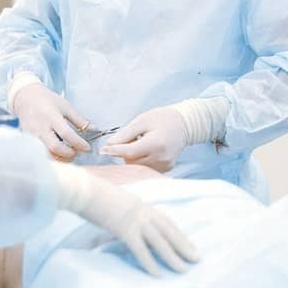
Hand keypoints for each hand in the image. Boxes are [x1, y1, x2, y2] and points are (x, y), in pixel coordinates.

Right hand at [14, 83, 90, 161]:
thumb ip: (79, 119)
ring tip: (70, 154)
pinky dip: (52, 155)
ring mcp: (32, 135)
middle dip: (68, 154)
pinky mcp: (28, 140)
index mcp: (51, 115)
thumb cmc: (47, 100)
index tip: (87, 147)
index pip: (66, 133)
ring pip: (46, 153)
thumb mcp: (65, 106)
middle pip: (54, 147)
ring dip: (60, 157)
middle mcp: (40, 127)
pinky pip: (41, 152)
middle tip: (77, 152)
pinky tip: (59, 153)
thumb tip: (94, 129)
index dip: (78, 143)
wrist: (25, 98)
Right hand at [52, 162, 197, 275]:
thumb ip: (126, 211)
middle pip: (167, 229)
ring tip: (183, 269)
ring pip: (159, 240)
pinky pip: (140, 249)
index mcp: (140, 203)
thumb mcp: (116, 201)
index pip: (165, 220)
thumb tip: (127, 222)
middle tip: (196, 258)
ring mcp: (135, 219)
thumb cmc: (94, 194)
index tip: (188, 243)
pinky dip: (150, 262)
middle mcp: (142, 210)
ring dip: (172, 256)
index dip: (178, 233)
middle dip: (183, 245)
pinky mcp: (124, 229)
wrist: (84, 189)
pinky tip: (158, 274)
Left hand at [100, 98, 230, 171]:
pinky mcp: (165, 169)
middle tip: (132, 137)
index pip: (130, 152)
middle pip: (132, 161)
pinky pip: (145, 168)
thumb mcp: (142, 120)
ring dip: (132, 156)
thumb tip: (109, 145)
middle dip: (125, 151)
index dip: (114, 151)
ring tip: (141, 142)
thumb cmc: (163, 118)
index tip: (102, 150)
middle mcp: (161, 158)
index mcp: (156, 144)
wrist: (184, 124)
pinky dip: (140, 160)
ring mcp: (164, 166)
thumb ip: (125, 133)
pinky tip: (147, 149)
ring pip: (137, 166)